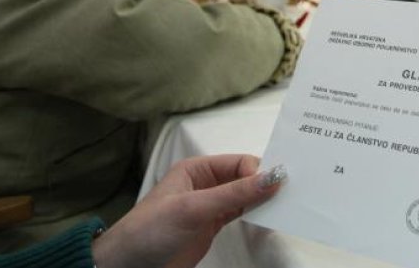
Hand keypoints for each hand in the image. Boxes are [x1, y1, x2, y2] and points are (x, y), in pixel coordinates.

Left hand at [92, 155, 285, 267]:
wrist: (127, 267)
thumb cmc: (151, 230)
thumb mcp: (193, 208)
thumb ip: (234, 193)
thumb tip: (274, 177)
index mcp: (196, 169)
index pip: (238, 162)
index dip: (259, 171)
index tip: (278, 185)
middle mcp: (205, 184)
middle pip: (244, 176)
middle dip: (265, 182)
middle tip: (292, 190)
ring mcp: (210, 206)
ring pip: (245, 195)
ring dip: (263, 198)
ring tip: (287, 202)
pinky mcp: (212, 226)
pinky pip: (241, 213)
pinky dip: (256, 213)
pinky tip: (270, 215)